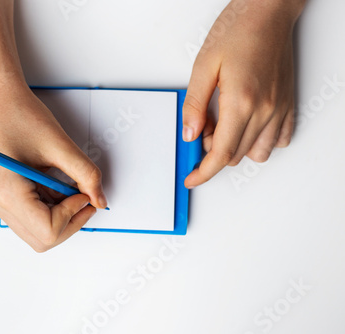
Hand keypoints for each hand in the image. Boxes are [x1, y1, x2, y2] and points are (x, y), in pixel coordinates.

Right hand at [0, 86, 106, 251]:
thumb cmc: (21, 115)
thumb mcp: (60, 145)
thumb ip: (85, 175)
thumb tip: (100, 200)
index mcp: (7, 193)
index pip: (48, 231)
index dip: (73, 216)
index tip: (84, 195)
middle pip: (43, 239)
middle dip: (70, 222)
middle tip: (84, 197)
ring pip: (38, 232)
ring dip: (61, 216)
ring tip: (68, 187)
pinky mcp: (3, 197)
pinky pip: (32, 217)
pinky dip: (51, 208)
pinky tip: (56, 185)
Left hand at [182, 0, 305, 187]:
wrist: (268, 12)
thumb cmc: (237, 31)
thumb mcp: (203, 66)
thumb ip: (194, 104)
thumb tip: (190, 134)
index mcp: (241, 102)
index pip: (221, 154)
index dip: (203, 172)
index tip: (192, 178)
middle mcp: (265, 110)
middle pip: (236, 155)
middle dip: (212, 152)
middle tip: (201, 127)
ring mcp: (280, 109)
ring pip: (257, 152)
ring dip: (235, 149)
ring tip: (222, 125)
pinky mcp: (288, 104)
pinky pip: (279, 139)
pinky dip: (259, 141)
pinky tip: (245, 125)